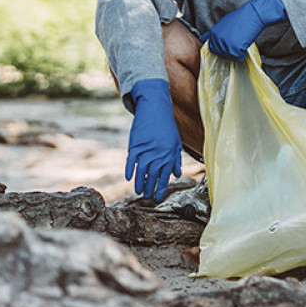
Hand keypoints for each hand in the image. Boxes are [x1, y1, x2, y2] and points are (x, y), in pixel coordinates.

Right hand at [125, 78, 181, 200]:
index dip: (161, 188)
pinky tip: (128, 179)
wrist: (155, 108)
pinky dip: (129, 170)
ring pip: (142, 171)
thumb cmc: (167, 126)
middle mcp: (158, 154)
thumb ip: (176, 159)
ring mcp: (146, 149)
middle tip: (147, 198)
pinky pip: (131, 161)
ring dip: (139, 183)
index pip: (165, 176)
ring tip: (138, 192)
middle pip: (153, 176)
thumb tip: (176, 175)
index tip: (158, 197)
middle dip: (150, 188)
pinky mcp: (135, 144)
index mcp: (169, 154)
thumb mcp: (175, 141)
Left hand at [203, 0, 287, 60]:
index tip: (226, 47)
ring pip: (230, 56)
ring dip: (236, 52)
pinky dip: (243, 53)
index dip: (219, 49)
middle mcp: (217, 40)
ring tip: (241, 42)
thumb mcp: (224, 23)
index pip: (212, 47)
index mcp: (213, 33)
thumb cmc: (241, 17)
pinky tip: (245, 44)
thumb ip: (217, 33)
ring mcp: (225, 45)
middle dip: (227, 52)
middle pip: (220, 54)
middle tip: (236, 45)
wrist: (253, 15)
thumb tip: (212, 39)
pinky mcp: (235, 49)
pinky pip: (239, 57)